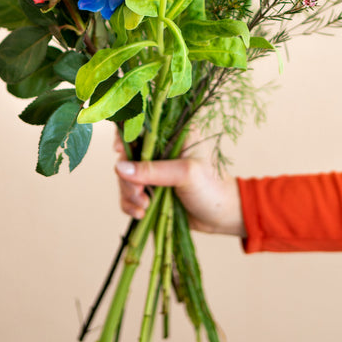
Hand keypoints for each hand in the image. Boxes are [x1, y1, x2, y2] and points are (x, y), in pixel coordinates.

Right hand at [114, 133, 245, 236]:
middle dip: (127, 176)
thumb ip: (153, 170)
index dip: (125, 134)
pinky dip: (130, 204)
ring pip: (125, 176)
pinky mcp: (150, 190)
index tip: (119, 151)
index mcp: (172, 133)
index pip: (141, 124)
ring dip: (129, 193)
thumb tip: (120, 168)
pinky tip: (142, 213)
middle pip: (127, 154)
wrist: (222, 216)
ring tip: (145, 207)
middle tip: (140, 192)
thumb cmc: (212, 187)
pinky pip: (128, 194)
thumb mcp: (186, 174)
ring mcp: (153, 170)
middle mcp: (160, 149)